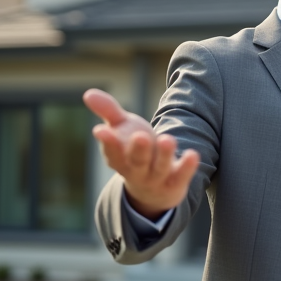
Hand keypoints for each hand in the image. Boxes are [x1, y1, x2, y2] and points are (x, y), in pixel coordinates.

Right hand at [83, 88, 199, 219]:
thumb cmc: (134, 151)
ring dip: (164, 155)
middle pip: (136, 162)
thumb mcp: (122, 129)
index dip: (108, 143)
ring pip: (159, 168)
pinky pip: (181, 176)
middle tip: (140, 136)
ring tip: (168, 139)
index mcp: (120, 159)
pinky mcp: (175, 183)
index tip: (101, 131)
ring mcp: (156, 179)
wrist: (155, 188)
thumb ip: (108, 111)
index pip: (112, 153)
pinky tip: (193, 154)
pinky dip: (186, 167)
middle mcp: (136, 171)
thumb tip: (88, 93)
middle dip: (138, 150)